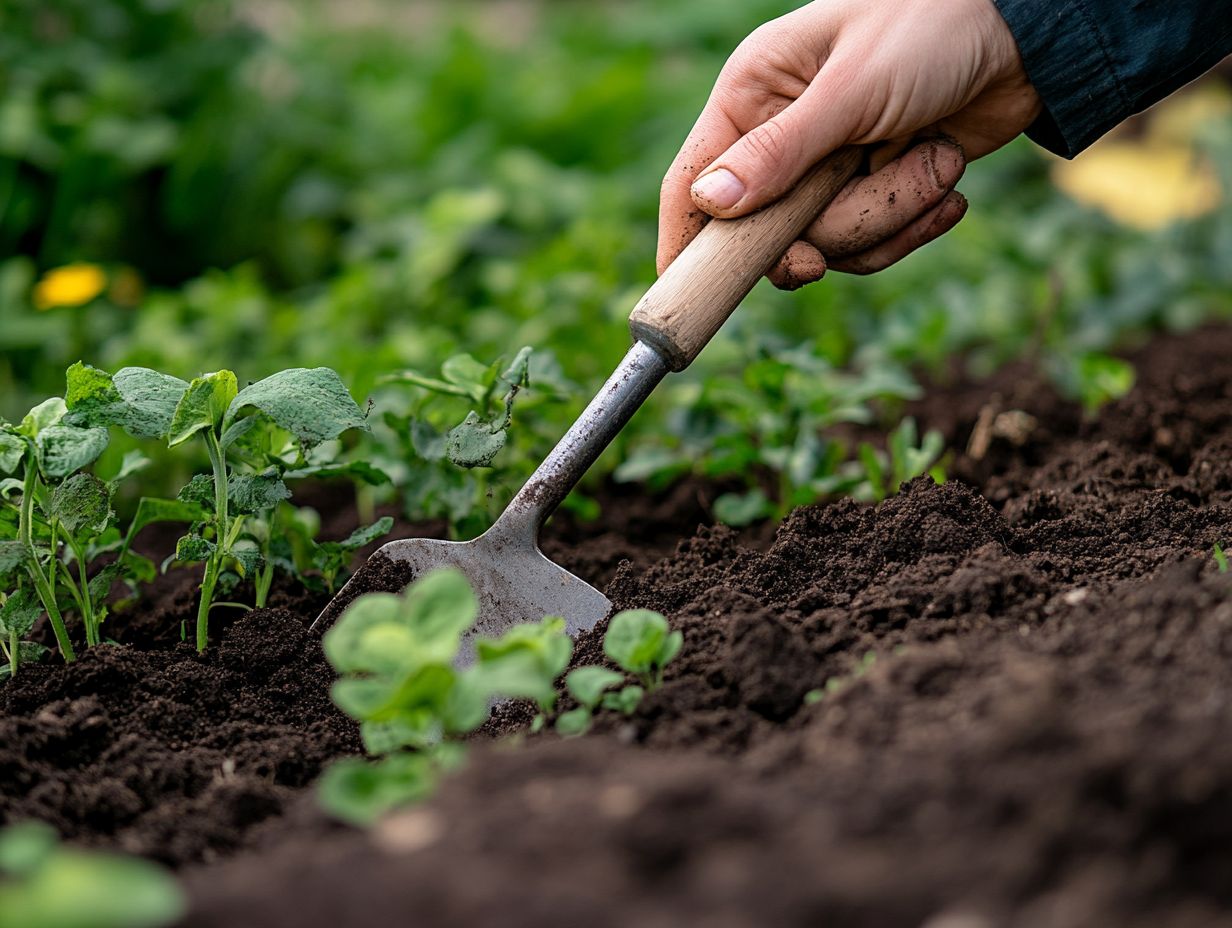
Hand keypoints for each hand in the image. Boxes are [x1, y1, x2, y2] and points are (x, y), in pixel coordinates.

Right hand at [658, 0, 1041, 287]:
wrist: (1026, 35)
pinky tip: (949, 180)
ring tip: (938, 160)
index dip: (684, 243)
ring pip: (829, 244)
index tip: (682, 298)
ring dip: (891, 213)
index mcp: (754, 96)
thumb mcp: (852, 88)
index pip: (693, 182)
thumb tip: (711, 202)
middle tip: (845, 228)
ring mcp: (829, 170)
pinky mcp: (873, 192)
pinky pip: (872, 244)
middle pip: (769, 234)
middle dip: (830, 229)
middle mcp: (782, 139)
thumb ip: (781, 151)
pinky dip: (914, 221)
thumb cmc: (931, 27)